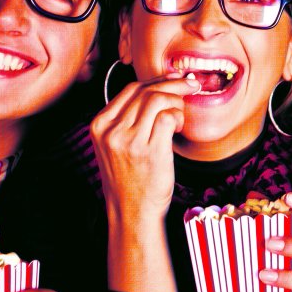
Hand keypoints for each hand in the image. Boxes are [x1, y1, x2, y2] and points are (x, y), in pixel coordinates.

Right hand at [90, 72, 200, 220]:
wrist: (132, 211)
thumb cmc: (129, 178)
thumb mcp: (116, 144)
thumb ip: (128, 118)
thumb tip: (158, 88)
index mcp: (100, 125)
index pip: (131, 88)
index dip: (157, 80)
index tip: (174, 79)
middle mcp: (111, 130)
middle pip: (146, 90)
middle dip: (174, 84)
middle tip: (191, 85)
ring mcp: (130, 141)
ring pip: (158, 99)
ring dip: (177, 101)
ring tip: (180, 116)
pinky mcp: (150, 151)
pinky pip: (169, 117)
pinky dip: (179, 117)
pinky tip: (178, 128)